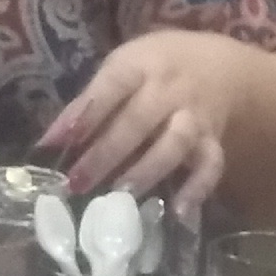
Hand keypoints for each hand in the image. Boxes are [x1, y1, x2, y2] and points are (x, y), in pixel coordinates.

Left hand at [42, 31, 253, 206]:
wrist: (223, 66)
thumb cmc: (157, 66)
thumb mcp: (124, 66)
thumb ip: (92, 100)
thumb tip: (52, 141)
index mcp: (141, 64)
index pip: (111, 87)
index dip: (85, 114)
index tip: (57, 142)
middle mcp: (169, 89)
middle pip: (138, 121)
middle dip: (106, 154)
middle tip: (77, 183)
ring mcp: (195, 116)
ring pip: (174, 143)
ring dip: (146, 170)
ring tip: (120, 195)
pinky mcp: (213, 140)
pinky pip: (211, 165)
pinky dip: (197, 188)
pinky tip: (179, 210)